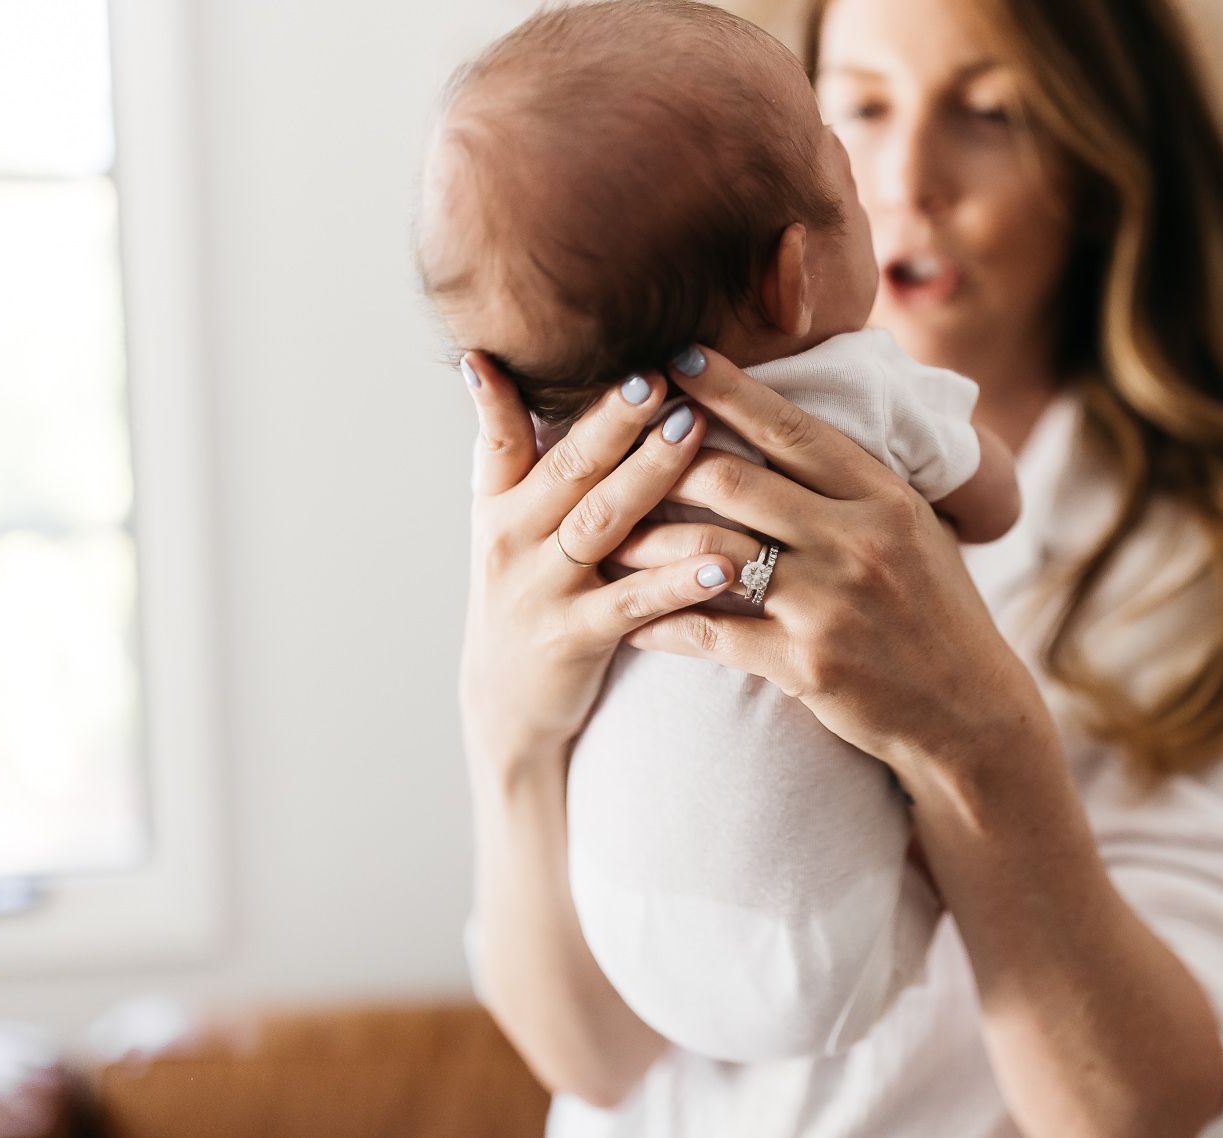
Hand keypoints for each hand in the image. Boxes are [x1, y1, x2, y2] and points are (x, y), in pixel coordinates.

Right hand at [458, 353, 735, 771]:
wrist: (507, 705)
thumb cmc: (528, 594)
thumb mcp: (510, 523)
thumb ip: (522, 453)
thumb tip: (508, 363)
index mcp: (499, 502)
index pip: (500, 434)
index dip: (514, 391)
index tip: (537, 347)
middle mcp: (512, 538)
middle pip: (568, 468)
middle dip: (614, 420)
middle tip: (660, 373)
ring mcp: (543, 589)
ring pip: (601, 523)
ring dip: (650, 476)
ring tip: (695, 433)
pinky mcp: (576, 638)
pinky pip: (634, 602)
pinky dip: (678, 580)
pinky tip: (723, 561)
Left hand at [615, 346, 1041, 795]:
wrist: (970, 713)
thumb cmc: (937, 613)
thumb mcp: (917, 530)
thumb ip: (860, 483)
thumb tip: (800, 424)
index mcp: (884, 497)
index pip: (791, 428)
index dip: (726, 389)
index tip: (676, 358)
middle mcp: (858, 541)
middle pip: (733, 480)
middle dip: (664, 463)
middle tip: (621, 452)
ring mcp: (830, 604)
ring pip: (709, 553)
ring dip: (646, 543)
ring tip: (607, 535)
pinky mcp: (806, 665)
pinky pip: (711, 634)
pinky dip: (661, 624)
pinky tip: (630, 619)